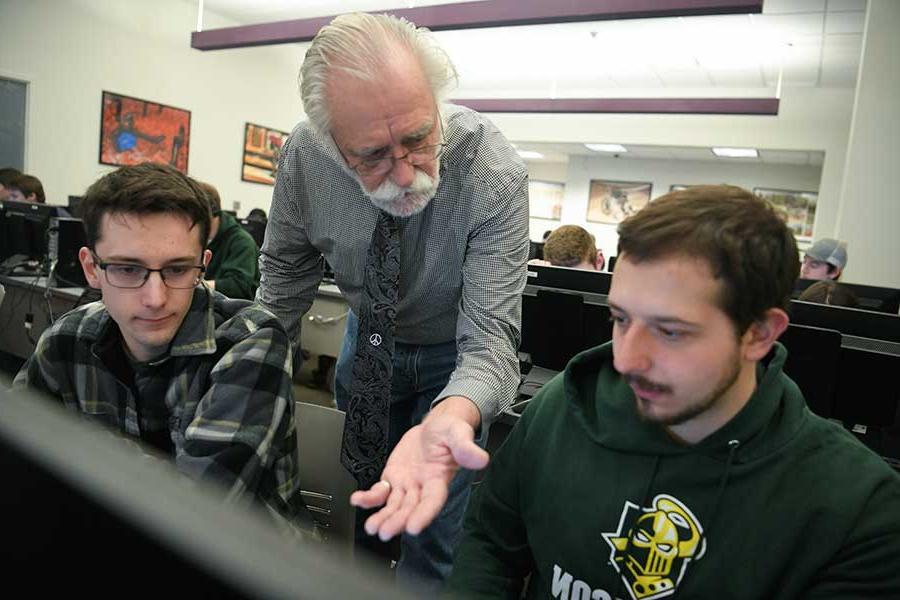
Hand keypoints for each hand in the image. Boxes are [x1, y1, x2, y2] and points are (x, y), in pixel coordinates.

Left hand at [349, 404, 488, 540]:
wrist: (434, 426)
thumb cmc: (449, 431)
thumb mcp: (458, 433)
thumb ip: (466, 447)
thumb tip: (481, 459)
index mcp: (439, 479)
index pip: (433, 501)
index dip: (424, 514)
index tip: (414, 527)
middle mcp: (422, 487)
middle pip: (410, 508)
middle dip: (398, 521)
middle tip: (385, 531)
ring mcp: (407, 485)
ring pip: (394, 505)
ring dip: (383, 517)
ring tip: (372, 527)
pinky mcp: (393, 478)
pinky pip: (380, 492)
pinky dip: (369, 498)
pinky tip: (358, 500)